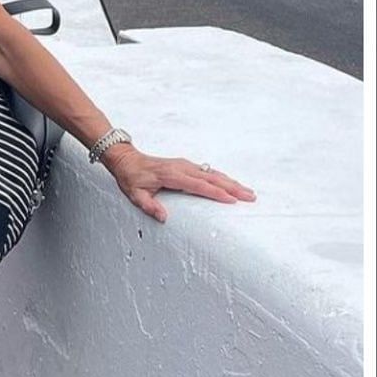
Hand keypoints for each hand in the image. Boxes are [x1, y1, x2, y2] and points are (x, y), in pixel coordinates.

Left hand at [104, 144, 255, 221]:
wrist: (126, 159)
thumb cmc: (131, 177)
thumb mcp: (134, 194)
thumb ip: (149, 206)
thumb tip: (163, 218)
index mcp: (171, 175)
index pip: (198, 185)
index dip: (216, 192)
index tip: (232, 200)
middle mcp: (181, 168)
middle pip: (211, 178)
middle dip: (232, 187)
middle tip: (250, 197)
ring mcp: (185, 165)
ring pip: (212, 173)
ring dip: (231, 182)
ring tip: (248, 191)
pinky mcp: (186, 165)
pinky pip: (208, 171)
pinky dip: (222, 177)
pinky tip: (232, 184)